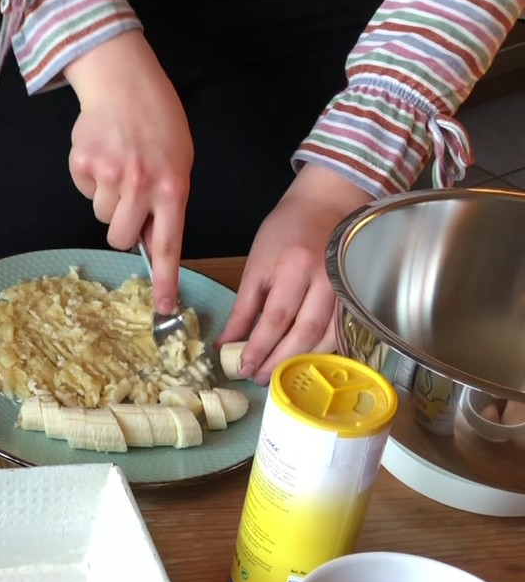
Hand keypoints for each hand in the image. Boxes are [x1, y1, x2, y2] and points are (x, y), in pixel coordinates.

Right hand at [64, 31, 193, 312]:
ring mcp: (109, 176)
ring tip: (119, 166)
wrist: (124, 83)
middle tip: (130, 200)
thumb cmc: (158, 122)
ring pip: (102, 216)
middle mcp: (140, 185)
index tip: (163, 308)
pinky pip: (85, 192)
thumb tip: (149, 238)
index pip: (168, 244)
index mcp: (172, 187)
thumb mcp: (179, 161)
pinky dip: (91, 180)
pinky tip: (103, 156)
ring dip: (108, 200)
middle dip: (123, 227)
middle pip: (121, 237)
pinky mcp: (82, 166)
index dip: (164, 280)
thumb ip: (168, 200)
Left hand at [216, 164, 372, 383]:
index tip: (242, 366)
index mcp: (295, 266)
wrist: (327, 204)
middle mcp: (325, 278)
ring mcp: (346, 287)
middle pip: (304, 331)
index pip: (276, 317)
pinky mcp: (356, 294)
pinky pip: (342, 330)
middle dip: (279, 359)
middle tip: (260, 377)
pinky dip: (324, 350)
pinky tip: (307, 361)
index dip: (259, 346)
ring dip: (303, 360)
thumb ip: (244, 306)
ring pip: (327, 336)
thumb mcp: (256, 263)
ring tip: (279, 374)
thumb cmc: (285, 231)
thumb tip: (226, 342)